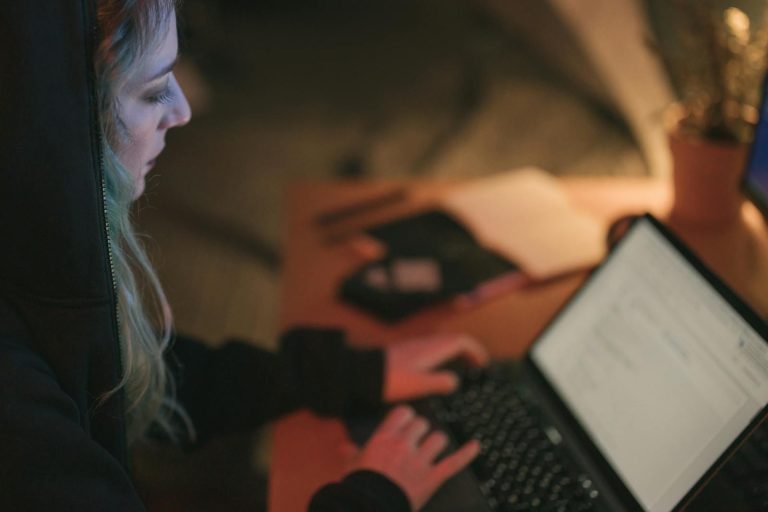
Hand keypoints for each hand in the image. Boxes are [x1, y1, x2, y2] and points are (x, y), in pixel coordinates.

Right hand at [350, 405, 479, 509]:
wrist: (369, 508)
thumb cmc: (358, 487)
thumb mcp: (353, 466)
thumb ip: (352, 453)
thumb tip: (344, 447)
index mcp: (384, 437)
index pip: (403, 413)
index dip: (406, 418)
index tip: (405, 425)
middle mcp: (404, 444)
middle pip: (422, 424)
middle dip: (420, 432)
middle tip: (416, 443)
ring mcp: (420, 461)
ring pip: (438, 439)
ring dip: (436, 444)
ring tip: (433, 450)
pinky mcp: (433, 478)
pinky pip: (454, 462)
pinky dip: (467, 454)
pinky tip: (476, 445)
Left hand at [384, 333, 488, 401]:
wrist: (362, 373)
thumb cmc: (390, 379)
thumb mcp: (419, 384)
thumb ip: (440, 382)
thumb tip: (455, 381)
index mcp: (432, 348)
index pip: (461, 341)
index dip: (475, 351)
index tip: (483, 363)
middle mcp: (424, 343)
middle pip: (452, 340)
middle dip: (467, 351)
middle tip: (475, 366)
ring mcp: (414, 346)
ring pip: (441, 344)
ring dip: (454, 353)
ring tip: (460, 369)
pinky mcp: (405, 352)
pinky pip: (431, 349)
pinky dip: (441, 356)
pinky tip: (436, 371)